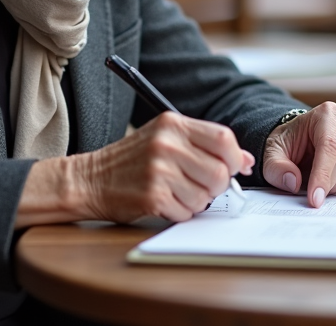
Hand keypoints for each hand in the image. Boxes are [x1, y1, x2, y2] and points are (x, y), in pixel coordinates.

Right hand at [67, 112, 253, 223]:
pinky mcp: (153, 196)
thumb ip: (203, 144)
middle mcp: (167, 143)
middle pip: (220, 172)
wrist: (90, 179)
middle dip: (216, 186)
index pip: (223, 138)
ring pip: (206, 196)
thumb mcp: (165, 138)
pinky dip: (179, 212)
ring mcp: (159, 170)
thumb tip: (245, 160)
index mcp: (172, 123)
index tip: (232, 167)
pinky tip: (163, 202)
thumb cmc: (132, 160)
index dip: (234, 157)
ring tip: (175, 192)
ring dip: (196, 201)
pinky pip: (187, 212)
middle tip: (200, 185)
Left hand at [261, 102, 335, 207]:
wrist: (298, 140)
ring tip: (318, 182)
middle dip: (329, 181)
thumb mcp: (272, 153)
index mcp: (324, 114)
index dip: (323, 174)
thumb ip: (277, 167)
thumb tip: (292, 181)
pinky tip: (330, 180)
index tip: (315, 198)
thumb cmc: (288, 143)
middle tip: (313, 196)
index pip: (330, 145)